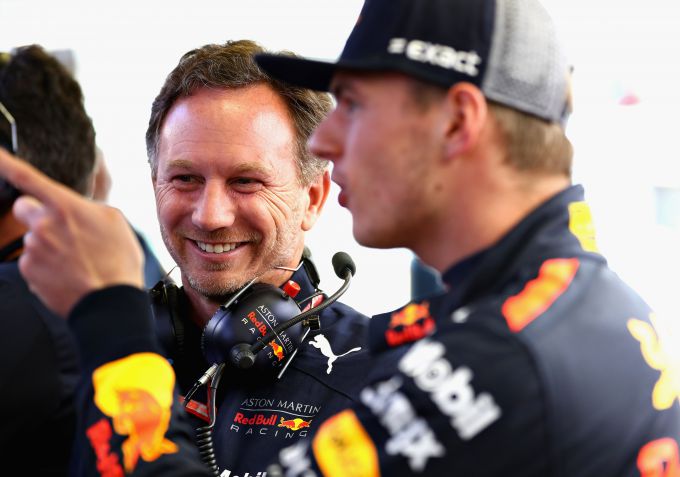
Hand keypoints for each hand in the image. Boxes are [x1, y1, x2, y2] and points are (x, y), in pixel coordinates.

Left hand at [0, 149, 143, 316]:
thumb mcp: (115, 221)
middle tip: (62, 229)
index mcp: (64, 207)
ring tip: (76, 260)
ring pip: (33, 238)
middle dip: (37, 213)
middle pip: (24, 207)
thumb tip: (77, 208)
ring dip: (49, 244)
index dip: (5, 162)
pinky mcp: (29, 272)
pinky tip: (68, 273)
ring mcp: (33, 250)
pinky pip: (33, 262)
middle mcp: (42, 225)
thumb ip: (88, 207)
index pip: (26, 177)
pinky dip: (47, 266)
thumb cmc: (118, 260)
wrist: (110, 301)